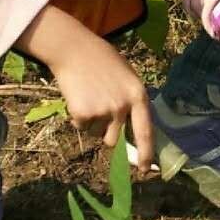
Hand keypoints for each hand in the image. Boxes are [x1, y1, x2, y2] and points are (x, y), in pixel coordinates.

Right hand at [16, 5, 155, 173]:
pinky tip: (78, 97)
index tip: (144, 170)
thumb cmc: (102, 60)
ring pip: (96, 134)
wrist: (74, 49)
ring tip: (89, 98)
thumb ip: (132, 102)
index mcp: (138, 96)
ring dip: (92, 124)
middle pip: (114, 140)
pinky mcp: (83, 114)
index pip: (145, 132)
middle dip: (106, 134)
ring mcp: (103, 111)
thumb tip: (132, 132)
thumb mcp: (127, 77)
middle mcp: (123, 107)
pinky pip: (81, 127)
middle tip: (99, 111)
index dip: (145, 154)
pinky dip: (78, 117)